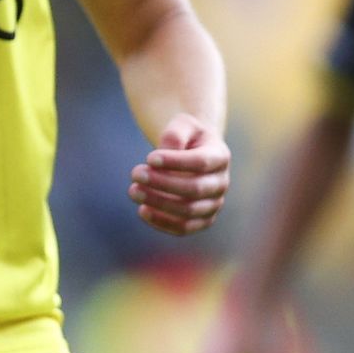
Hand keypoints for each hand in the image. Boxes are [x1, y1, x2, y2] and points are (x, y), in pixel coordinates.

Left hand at [128, 113, 228, 235]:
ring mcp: (214, 204)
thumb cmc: (185, 136)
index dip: (175, 162)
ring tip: (133, 191)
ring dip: (159, 203)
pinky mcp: (202, 220)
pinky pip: (185, 227)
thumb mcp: (181, 125)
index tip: (149, 157)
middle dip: (162, 183)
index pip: (201, 162)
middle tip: (135, 174)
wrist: (193, 151)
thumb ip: (173, 135)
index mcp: (220, 157)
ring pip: (189, 211)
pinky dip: (163, 222)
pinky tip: (142, 211)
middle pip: (195, 189)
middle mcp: (221, 183)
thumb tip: (159, 159)